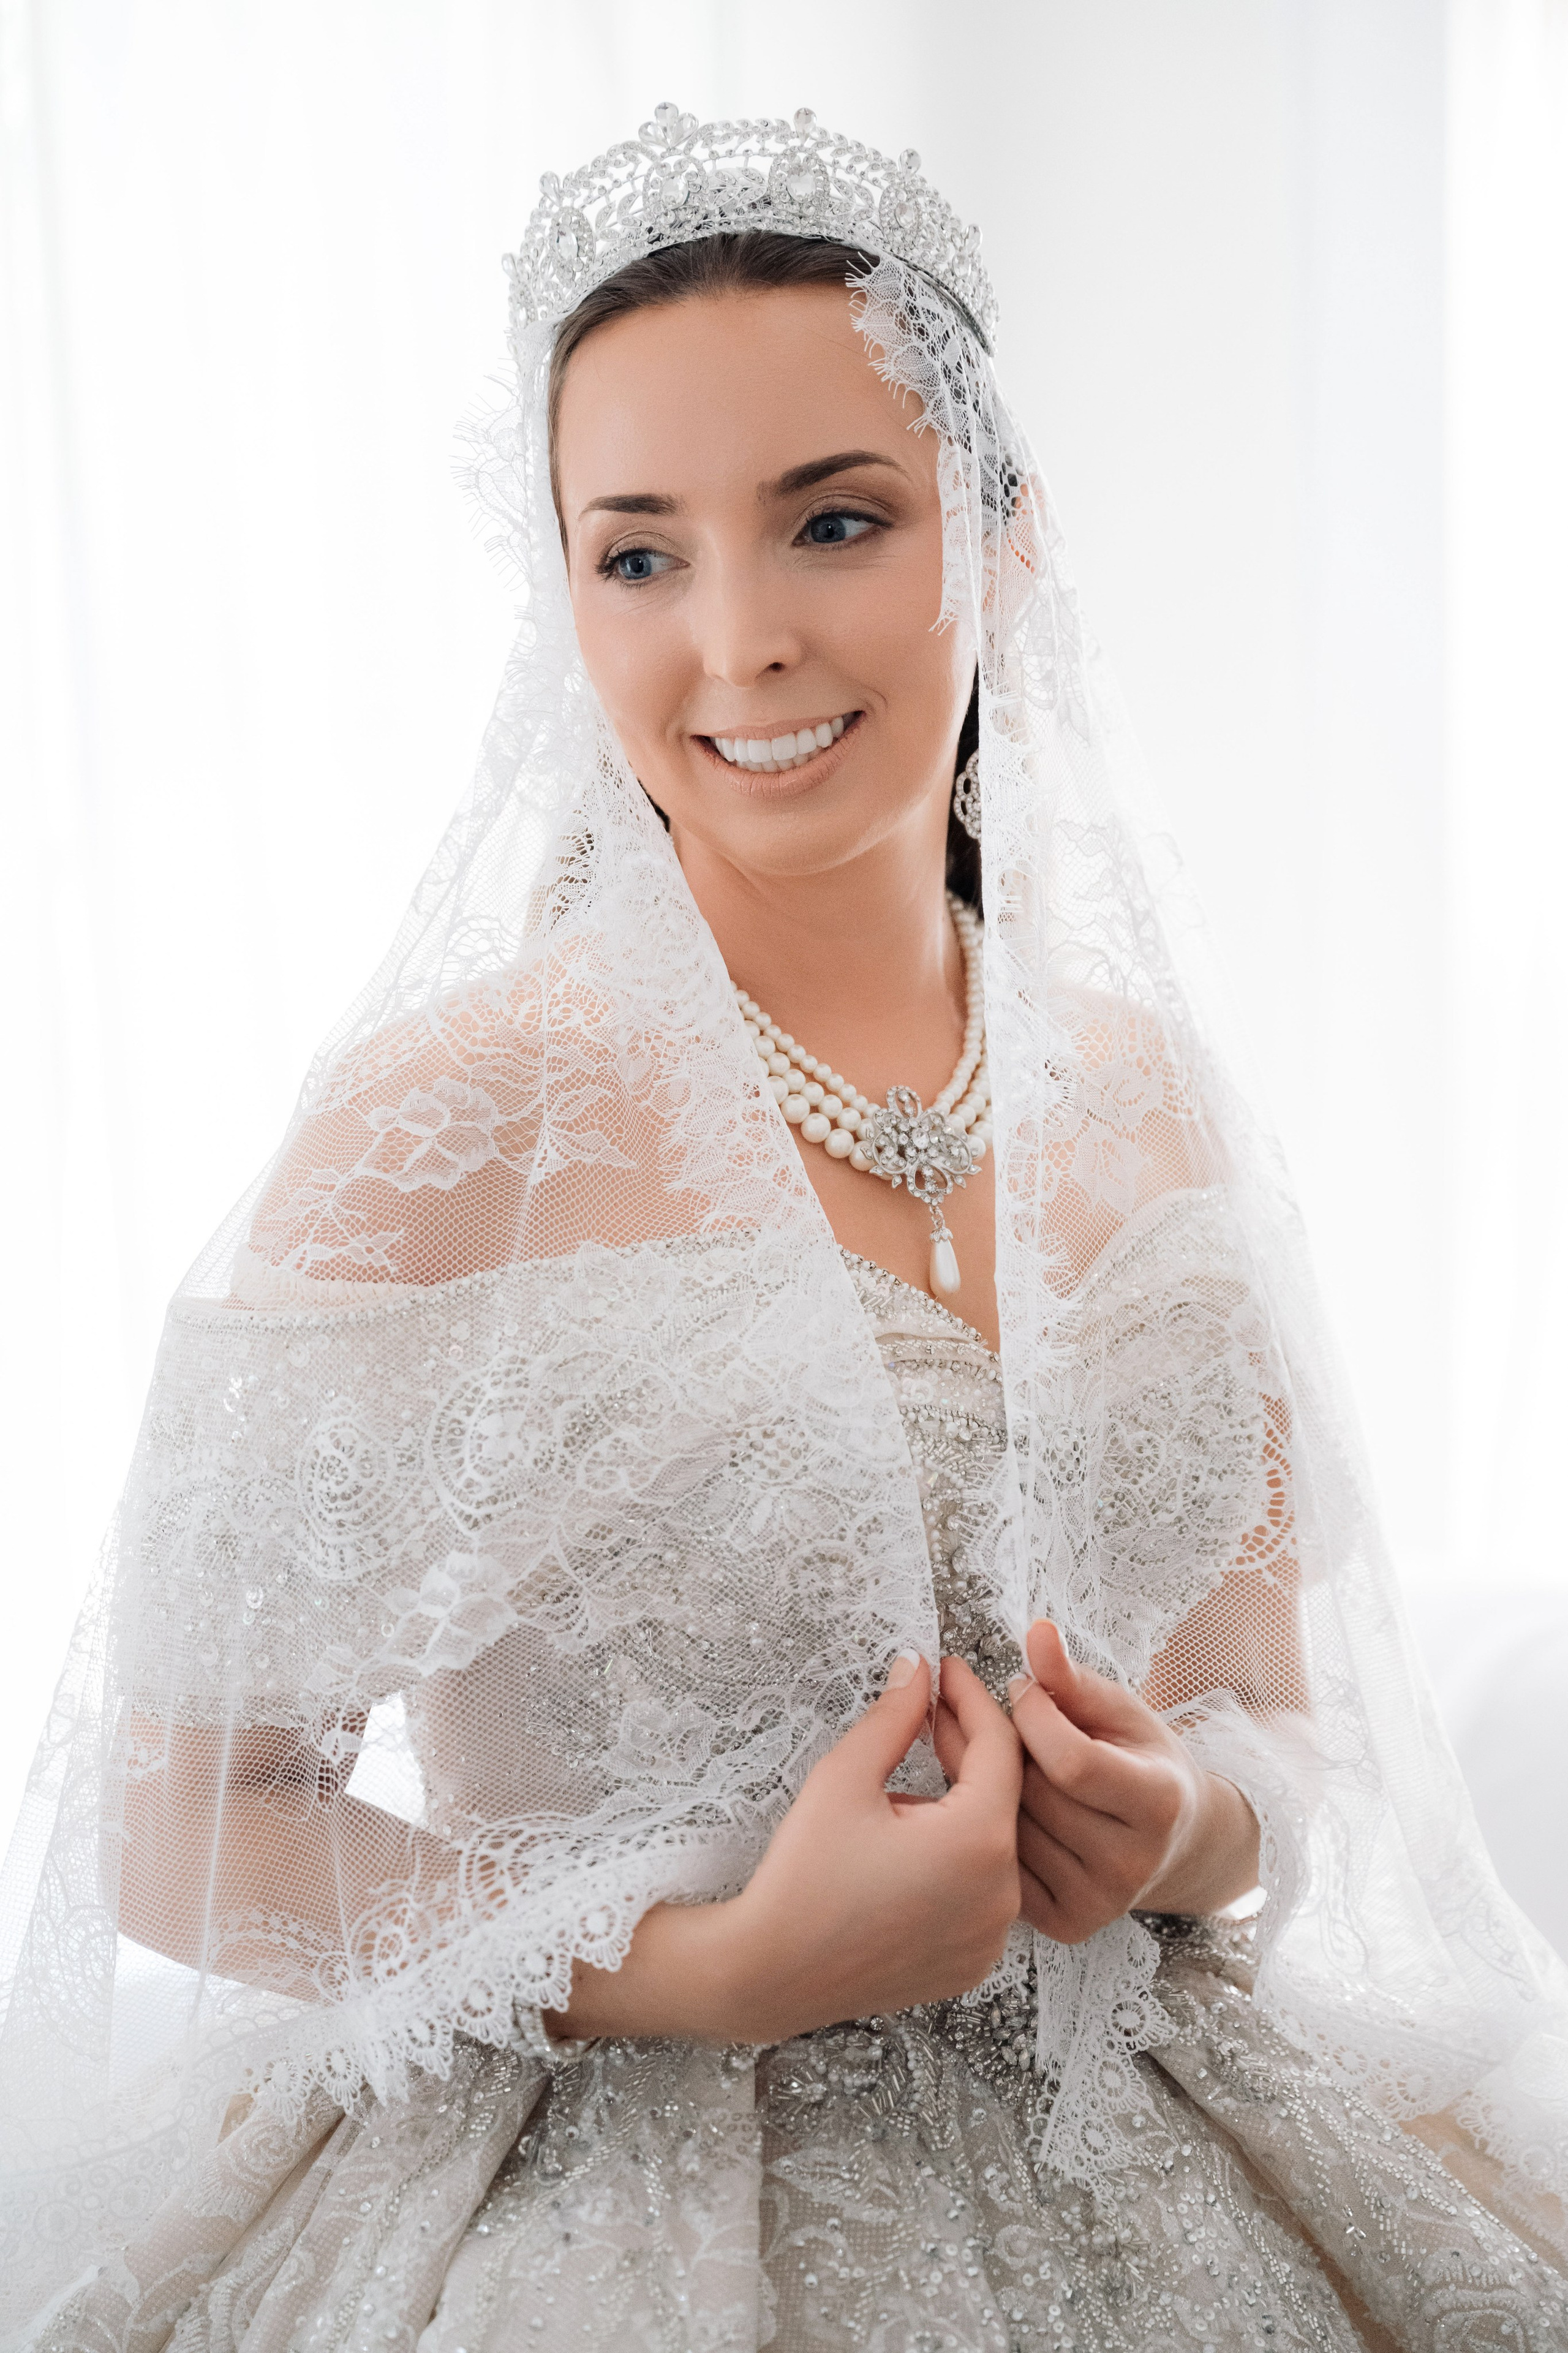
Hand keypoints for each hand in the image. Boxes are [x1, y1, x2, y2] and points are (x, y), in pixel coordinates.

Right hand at [549, 1651, 1021, 2045]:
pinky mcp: (971, 1964)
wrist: (769, 1974)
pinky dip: (956, 1858)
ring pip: (991, 1845)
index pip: (1000, 1748)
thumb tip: (917, 1670)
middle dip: (965, 1748)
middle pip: (1000, 1796)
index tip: (945, 1671)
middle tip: (925, 1708)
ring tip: (906, 1779)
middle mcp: (1002, 1894)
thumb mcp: (844, 1778)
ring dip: (960, 1804)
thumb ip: (893, 1717)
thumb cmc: (802, 1876)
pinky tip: (909, 1838)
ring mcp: (990, 1937)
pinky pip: (980, 1892)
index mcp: (979, 1842)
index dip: (973, 1699)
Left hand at [936, 1621, 1258, 1943]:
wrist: (1173, 1840)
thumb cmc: (1140, 1760)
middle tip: (991, 1717)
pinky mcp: (1068, 1924)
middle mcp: (1133, 1862)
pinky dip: (989, 1833)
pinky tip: (993, 1807)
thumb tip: (1036, 1631)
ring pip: (1011, 1830)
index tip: (1022, 1689)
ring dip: (986, 1788)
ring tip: (994, 1758)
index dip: (1033, 1715)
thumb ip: (1073, 1678)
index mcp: (1158, 1802)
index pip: (1071, 1759)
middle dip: (1003, 1745)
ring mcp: (1101, 1901)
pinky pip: (1004, 1868)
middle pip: (1036, 1793)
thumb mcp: (1120, 1711)